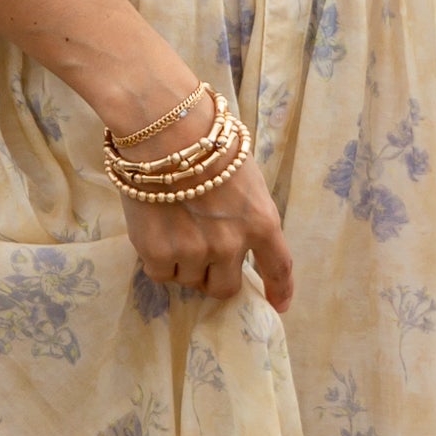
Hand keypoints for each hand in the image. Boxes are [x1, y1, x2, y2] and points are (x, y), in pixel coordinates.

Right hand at [122, 155, 293, 311]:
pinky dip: (158, 260)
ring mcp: (195, 251)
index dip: (280, 289)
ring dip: (183, 264)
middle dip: (213, 277)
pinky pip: (161, 274)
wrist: (165, 131)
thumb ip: (246, 216)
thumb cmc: (207, 143)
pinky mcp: (159, 253)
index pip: (278, 266)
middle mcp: (231, 244)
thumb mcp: (245, 179)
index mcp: (262, 222)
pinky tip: (155, 230)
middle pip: (225, 287)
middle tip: (199, 254)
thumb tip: (238, 245)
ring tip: (172, 227)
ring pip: (189, 280)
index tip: (279, 305)